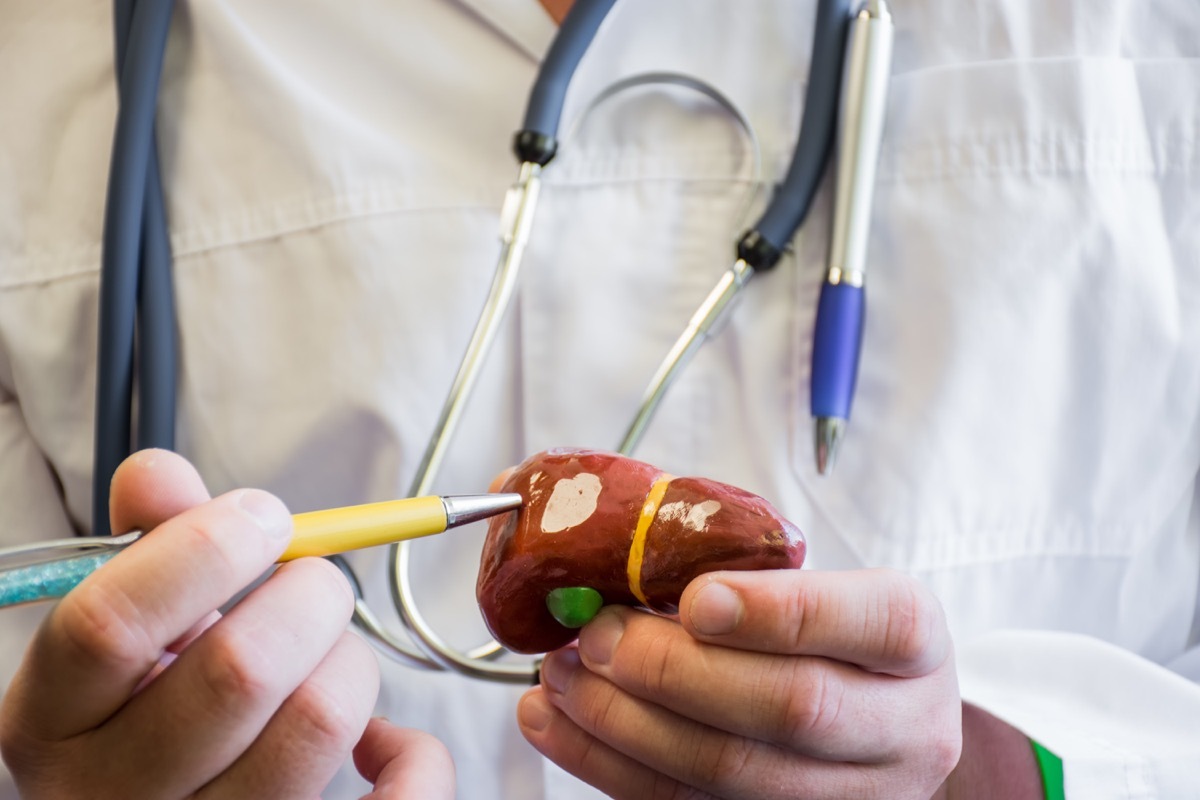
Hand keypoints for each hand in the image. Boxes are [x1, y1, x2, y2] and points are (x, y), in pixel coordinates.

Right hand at [0, 449, 453, 798]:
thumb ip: (148, 545)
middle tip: (315, 580)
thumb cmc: (151, 707)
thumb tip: (158, 475)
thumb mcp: (129, 628)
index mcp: (55, 724)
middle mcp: (115, 795)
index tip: (263, 516)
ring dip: (351, 658)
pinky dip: (410, 752)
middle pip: (239, 669)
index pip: (111, 623)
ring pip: (319, 722)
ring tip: (332, 651)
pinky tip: (380, 739)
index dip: (203, 547)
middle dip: (309, 592)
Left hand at [517, 568, 1037, 798]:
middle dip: (674, 670)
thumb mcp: (826, 584)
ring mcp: (851, 793)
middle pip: (792, 707)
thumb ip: (746, 570)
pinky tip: (560, 726)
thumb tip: (615, 547)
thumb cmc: (836, 637)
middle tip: (597, 635)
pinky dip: (611, 767)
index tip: (694, 596)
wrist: (880, 725)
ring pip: (733, 773)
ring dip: (625, 723)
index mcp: (913, 640)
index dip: (775, 611)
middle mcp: (901, 726)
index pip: (873, 621)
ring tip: (561, 676)